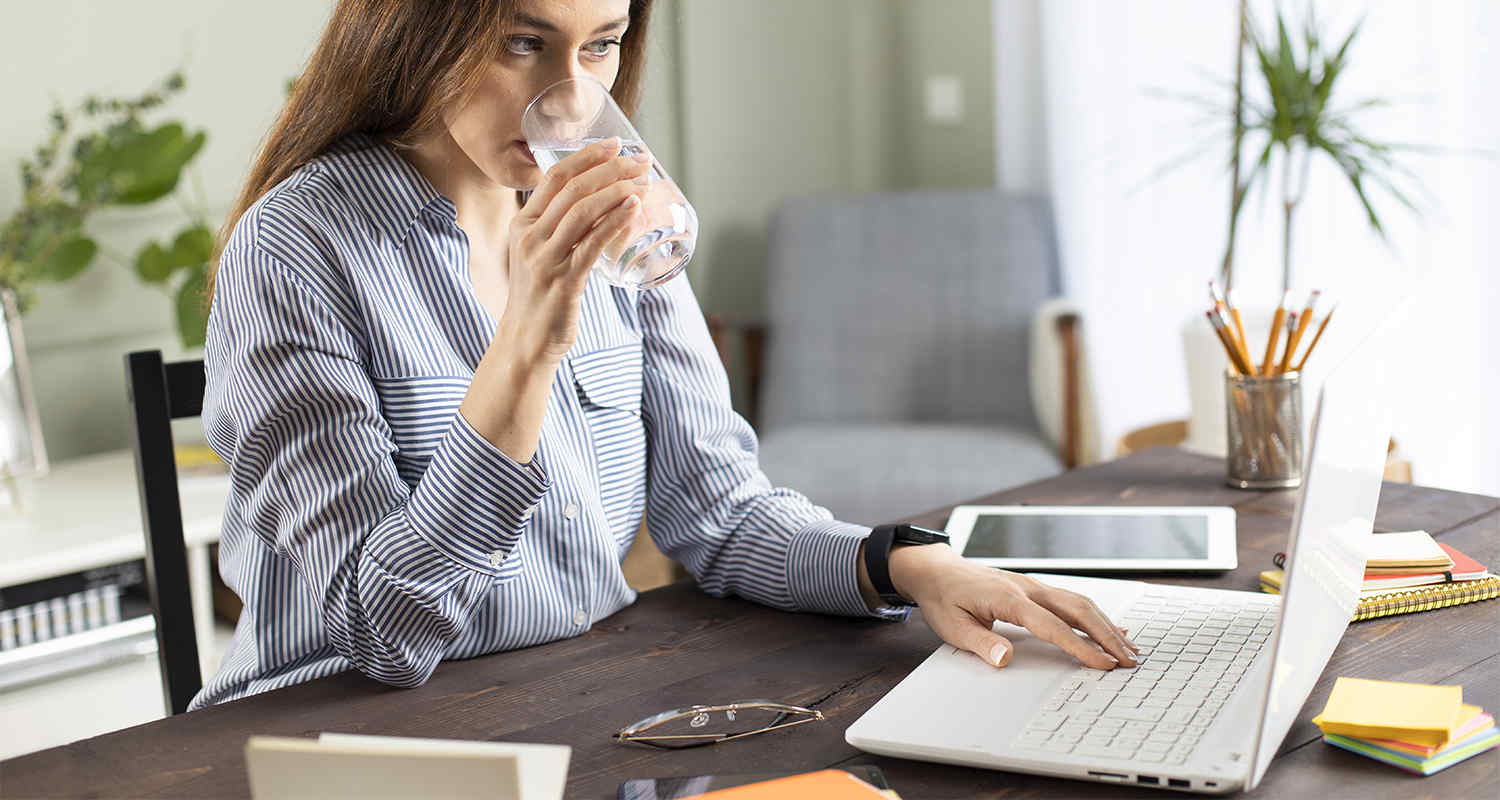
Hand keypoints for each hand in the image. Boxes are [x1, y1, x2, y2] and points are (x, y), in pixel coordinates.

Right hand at [501, 136, 653, 362]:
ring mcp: (544, 259)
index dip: (587, 156)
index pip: (554, 177)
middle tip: (641, 161)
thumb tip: (612, 206)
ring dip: (616, 191)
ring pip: (582, 212)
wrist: (525, 340)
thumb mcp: (542, 253)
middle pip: (572, 189)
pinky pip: (591, 245)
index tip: (615, 144)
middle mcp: (530, 236)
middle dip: (610, 169)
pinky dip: (615, 223)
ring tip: (643, 182)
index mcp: (523, 223)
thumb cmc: (541, 295)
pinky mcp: (563, 282)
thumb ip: (566, 229)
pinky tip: (633, 210)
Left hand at [888, 544, 1138, 669]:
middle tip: (1130, 661)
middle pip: (1077, 610)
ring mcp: (1033, 585)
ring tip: (1130, 649)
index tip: (1104, 664)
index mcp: (1008, 598)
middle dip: (1106, 636)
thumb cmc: (943, 598)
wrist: (936, 570)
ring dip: (1106, 626)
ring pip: (1079, 603)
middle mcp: (1027, 588)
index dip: (1080, 647)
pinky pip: (1070, 600)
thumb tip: (1005, 660)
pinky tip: (1111, 628)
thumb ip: (980, 644)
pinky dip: (1094, 615)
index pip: (1052, 626)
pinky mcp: (1034, 588)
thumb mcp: (952, 626)